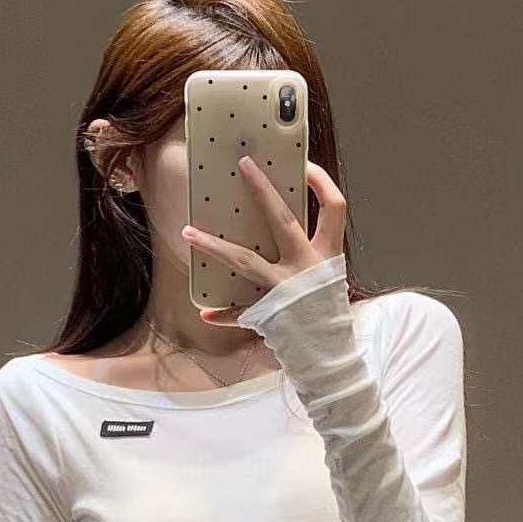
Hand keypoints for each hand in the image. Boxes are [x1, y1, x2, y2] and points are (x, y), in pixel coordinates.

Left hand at [181, 157, 346, 325]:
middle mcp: (308, 266)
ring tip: (189, 233)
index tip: (302, 165)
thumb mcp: (328, 277)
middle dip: (263, 189)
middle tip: (244, 165)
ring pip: (246, 259)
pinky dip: (225, 313)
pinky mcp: (270, 312)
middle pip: (283, 219)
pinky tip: (206, 312)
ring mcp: (286, 288)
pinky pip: (241, 311)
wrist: (330, 356)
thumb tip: (279, 225)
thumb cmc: (327, 313)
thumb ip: (308, 252)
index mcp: (327, 254)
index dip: (321, 182)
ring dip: (215, 246)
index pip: (333, 206)